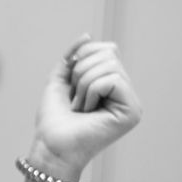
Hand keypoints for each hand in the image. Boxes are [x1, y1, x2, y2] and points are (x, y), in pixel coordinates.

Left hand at [30, 34, 141, 174]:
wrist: (50, 147)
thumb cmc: (54, 120)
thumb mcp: (60, 79)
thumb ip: (73, 56)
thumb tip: (88, 35)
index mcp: (112, 85)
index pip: (106, 49)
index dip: (82, 57)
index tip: (71, 84)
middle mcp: (126, 93)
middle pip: (109, 54)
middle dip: (81, 72)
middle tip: (76, 99)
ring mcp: (131, 103)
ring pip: (109, 65)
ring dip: (84, 84)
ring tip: (80, 106)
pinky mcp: (132, 112)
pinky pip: (111, 79)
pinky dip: (91, 91)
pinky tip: (87, 111)